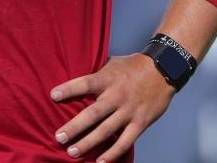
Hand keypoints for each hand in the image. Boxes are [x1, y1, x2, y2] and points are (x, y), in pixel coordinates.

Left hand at [49, 54, 174, 160]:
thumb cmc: (132, 66)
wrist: (164, 69)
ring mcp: (129, 110)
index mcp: (107, 78)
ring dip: (88, 143)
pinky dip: (113, 153)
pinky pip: (125, 141)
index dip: (69, 89)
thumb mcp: (112, 63)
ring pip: (106, 130)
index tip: (53, 95)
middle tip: (59, 137)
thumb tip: (74, 75)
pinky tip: (100, 162)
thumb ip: (96, 73)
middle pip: (93, 113)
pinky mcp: (141, 122)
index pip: (85, 83)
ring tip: (72, 152)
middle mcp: (117, 95)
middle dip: (75, 126)